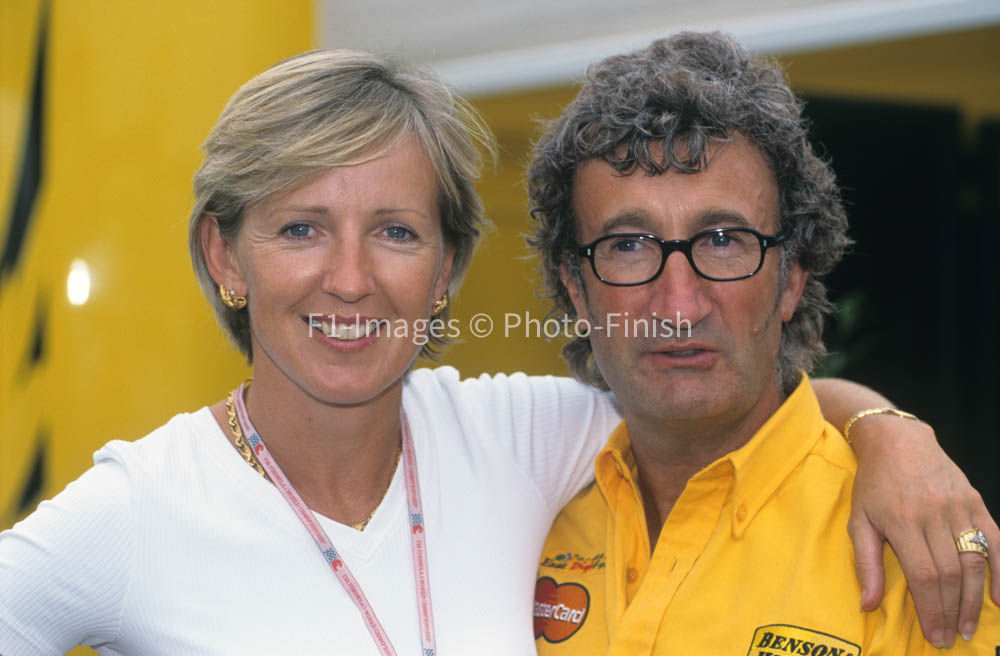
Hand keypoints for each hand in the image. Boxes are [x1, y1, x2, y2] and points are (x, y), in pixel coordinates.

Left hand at [848, 415, 998, 647]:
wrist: (897, 441)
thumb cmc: (873, 485)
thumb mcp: (858, 521)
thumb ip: (865, 564)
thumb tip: (868, 605)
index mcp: (901, 521)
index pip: (923, 575)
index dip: (931, 609)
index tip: (934, 634)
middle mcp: (933, 514)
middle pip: (950, 573)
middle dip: (952, 610)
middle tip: (951, 636)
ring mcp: (958, 507)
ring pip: (974, 561)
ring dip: (974, 598)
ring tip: (967, 624)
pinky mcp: (975, 501)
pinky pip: (996, 540)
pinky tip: (999, 598)